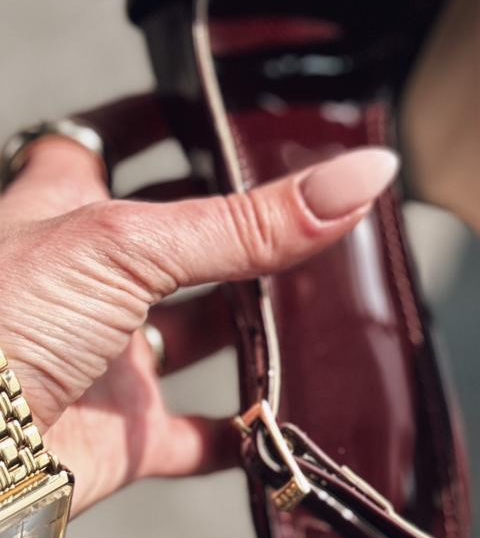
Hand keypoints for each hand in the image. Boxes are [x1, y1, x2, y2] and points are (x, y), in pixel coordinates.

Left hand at [0, 96, 396, 516]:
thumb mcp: (127, 244)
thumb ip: (248, 220)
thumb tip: (361, 174)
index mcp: (60, 208)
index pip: (107, 142)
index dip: (156, 119)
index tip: (221, 101)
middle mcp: (85, 280)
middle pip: (174, 239)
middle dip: (239, 223)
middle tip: (313, 200)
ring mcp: (107, 358)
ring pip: (199, 332)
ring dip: (257, 322)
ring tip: (330, 296)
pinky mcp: (126, 436)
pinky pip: (202, 436)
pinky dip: (250, 429)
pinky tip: (295, 414)